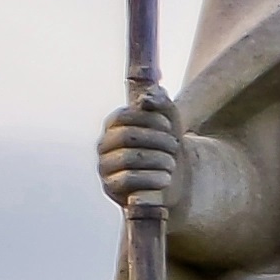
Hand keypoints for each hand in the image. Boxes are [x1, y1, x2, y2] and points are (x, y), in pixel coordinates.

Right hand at [95, 88, 187, 216]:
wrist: (171, 183)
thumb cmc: (166, 148)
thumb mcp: (169, 123)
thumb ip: (162, 103)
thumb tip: (155, 91)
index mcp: (114, 125)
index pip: (124, 115)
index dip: (149, 119)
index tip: (169, 126)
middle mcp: (104, 145)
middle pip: (127, 137)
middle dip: (157, 141)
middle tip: (175, 147)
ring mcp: (105, 167)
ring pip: (128, 158)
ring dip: (158, 159)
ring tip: (172, 164)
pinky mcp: (111, 188)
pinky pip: (127, 180)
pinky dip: (151, 178)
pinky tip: (166, 178)